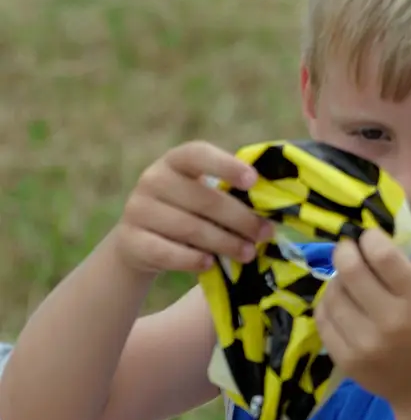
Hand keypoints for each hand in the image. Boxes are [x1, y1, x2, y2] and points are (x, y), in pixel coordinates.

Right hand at [115, 141, 273, 275]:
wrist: (140, 243)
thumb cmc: (186, 214)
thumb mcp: (201, 196)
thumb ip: (228, 194)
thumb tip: (271, 210)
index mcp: (175, 162)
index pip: (198, 155)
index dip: (226, 166)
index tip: (253, 180)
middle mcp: (152, 180)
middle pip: (202, 199)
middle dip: (239, 218)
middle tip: (264, 234)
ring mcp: (138, 210)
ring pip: (188, 228)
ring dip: (223, 242)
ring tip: (247, 253)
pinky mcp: (130, 241)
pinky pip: (166, 252)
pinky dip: (190, 259)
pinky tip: (210, 264)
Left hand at [315, 230, 410, 410]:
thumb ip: (401, 270)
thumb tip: (366, 240)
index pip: (383, 256)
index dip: (369, 239)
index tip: (367, 237)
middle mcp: (390, 321)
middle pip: (351, 271)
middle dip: (345, 251)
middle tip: (347, 249)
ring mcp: (364, 344)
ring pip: (333, 293)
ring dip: (336, 279)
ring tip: (346, 280)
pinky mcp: (346, 360)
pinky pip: (324, 319)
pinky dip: (328, 305)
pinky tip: (340, 303)